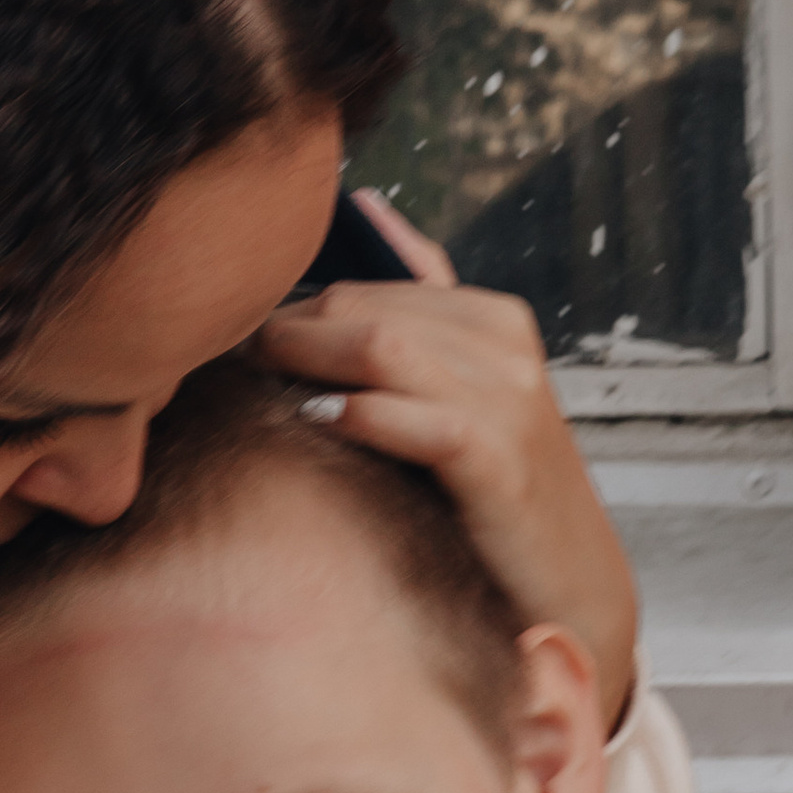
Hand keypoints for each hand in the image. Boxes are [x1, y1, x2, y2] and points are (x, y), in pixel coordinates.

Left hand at [256, 193, 640, 724]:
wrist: (566, 584)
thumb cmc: (492, 493)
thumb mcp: (464, 394)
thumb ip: (419, 311)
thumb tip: (364, 208)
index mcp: (493, 318)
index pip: (362, 288)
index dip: (288, 316)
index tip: (235, 349)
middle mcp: (506, 346)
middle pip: (361, 309)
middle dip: (284, 335)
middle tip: (226, 367)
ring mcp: (507, 399)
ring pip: (380, 346)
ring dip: (305, 364)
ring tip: (260, 390)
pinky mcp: (499, 459)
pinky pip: (410, 417)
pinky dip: (355, 416)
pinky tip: (318, 426)